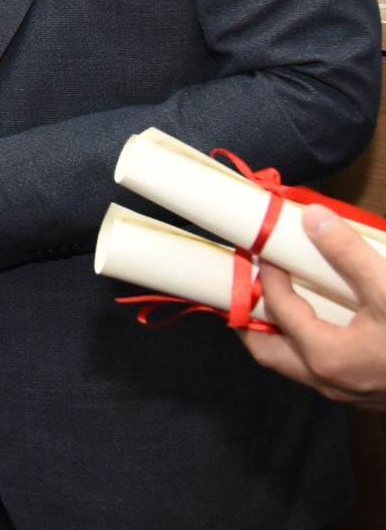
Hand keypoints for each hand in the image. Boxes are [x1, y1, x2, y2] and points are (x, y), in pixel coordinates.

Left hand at [242, 204, 385, 408]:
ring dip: (278, 334)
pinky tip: (322, 321)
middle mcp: (329, 380)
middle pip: (268, 351)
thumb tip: (313, 219)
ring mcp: (347, 391)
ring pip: (293, 364)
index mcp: (326, 356)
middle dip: (248, 318)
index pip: (278, 307)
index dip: (268, 274)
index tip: (266, 249)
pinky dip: (308, 343)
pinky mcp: (367, 392)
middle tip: (244, 286)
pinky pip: (321, 369)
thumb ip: (350, 255)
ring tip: (275, 301)